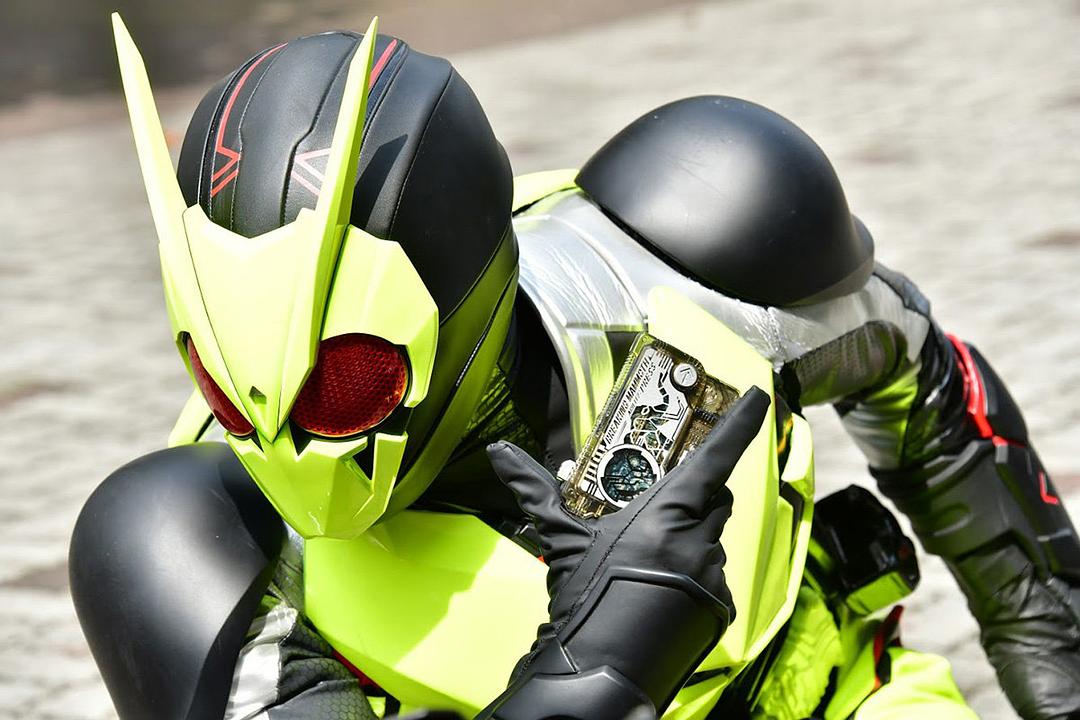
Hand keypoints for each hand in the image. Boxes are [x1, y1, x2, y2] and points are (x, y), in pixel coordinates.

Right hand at [480, 387, 769, 718]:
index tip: (759, 399)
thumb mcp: (563, 540)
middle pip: (714, 499)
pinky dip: (693, 574)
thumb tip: (501, 454)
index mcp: (665, 515)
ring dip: (690, 539)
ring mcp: (713, 575)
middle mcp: (698, 540)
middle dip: (696, 495)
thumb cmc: (585, 602)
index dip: (741, 425)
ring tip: (649, 560)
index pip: (715, 458)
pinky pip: (713, 576)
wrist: (601, 672)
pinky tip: (660, 590)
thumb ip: (537, 491)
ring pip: (712, 539)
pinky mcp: (720, 608)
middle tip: (661, 504)